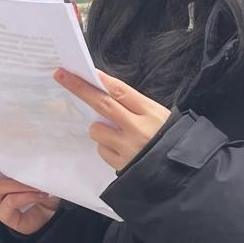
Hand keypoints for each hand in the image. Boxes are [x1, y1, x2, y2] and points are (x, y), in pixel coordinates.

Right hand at [0, 146, 60, 235]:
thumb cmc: (42, 191)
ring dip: (19, 183)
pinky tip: (41, 194)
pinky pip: (12, 201)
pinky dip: (27, 195)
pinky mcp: (5, 216)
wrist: (52, 216)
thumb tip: (35, 149)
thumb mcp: (37, 176)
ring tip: (37, 184)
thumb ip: (31, 165)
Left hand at [55, 69, 170, 171]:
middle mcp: (138, 129)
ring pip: (96, 130)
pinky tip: (121, 150)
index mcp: (151, 112)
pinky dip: (106, 147)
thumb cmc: (168, 139)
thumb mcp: (160, 117)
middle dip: (80, 88)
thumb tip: (105, 93)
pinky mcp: (120, 165)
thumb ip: (135, 107)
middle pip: (102, 104)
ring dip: (99, 128)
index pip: (121, 91)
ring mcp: (128, 148)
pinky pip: (101, 150)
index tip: (83, 69)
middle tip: (61, 76)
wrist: (182, 173)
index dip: (101, 79)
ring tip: (117, 135)